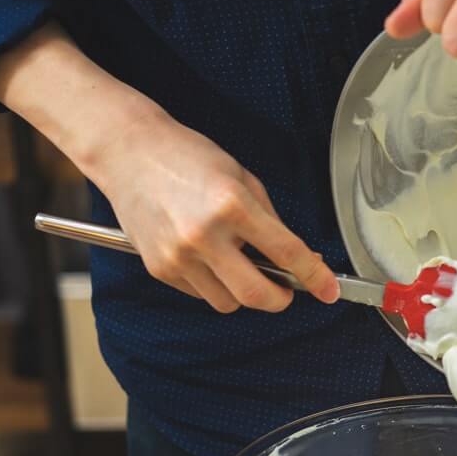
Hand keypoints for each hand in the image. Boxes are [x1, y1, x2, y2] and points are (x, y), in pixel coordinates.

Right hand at [87, 109, 338, 312]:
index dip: (314, 277)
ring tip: (238, 262)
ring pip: (228, 302)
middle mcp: (204, 235)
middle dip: (280, 298)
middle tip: (286, 288)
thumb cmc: (188, 158)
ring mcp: (178, 256)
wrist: (128, 152)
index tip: (328, 291)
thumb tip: (300, 259)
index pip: (286, 254)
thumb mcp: (243, 178)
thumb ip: (272, 222)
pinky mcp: (160, 268)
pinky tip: (209, 257)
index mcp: (232, 205)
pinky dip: (215, 285)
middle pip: (257, 296)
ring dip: (244, 292)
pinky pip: (201, 294)